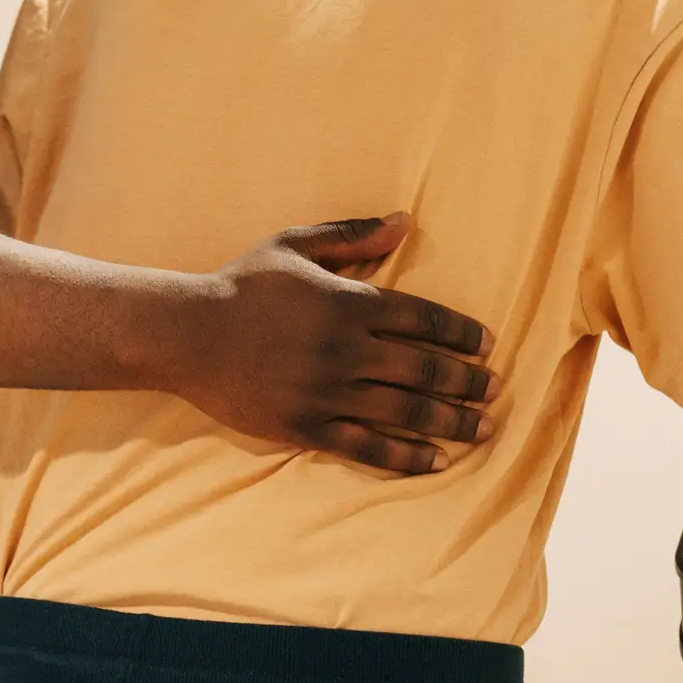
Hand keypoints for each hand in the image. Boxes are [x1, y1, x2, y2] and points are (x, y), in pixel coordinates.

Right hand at [172, 215, 497, 475]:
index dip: (462, 333)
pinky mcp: (307, 426)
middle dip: (468, 381)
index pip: (425, 318)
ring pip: (406, 411)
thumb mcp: (295, 244)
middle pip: (426, 368)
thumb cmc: (242, 284)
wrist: (187, 334)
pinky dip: (407, 456)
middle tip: (495, 389)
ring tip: (482, 429)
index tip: (486, 345)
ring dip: (452, 422)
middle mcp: (346, 349)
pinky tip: (437, 461)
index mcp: (348, 302)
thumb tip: (405, 220)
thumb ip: (353, 233)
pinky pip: (368, 447)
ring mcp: (328, 391)